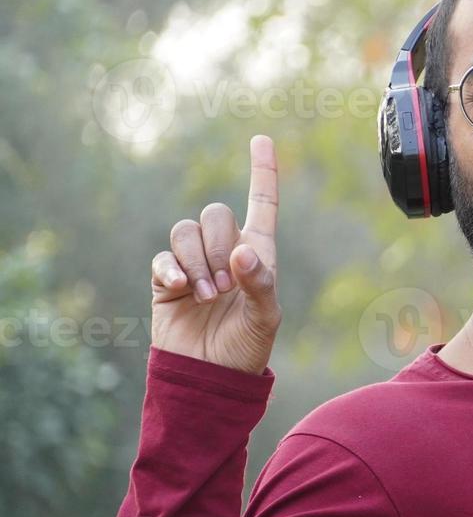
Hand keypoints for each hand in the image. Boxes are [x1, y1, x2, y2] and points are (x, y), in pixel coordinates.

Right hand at [150, 135, 280, 374]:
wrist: (210, 377)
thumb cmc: (245, 349)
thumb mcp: (266, 319)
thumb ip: (260, 285)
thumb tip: (243, 254)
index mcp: (258, 254)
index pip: (262, 204)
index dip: (263, 172)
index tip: (261, 139)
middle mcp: (225, 252)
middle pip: (215, 214)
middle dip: (220, 246)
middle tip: (225, 287)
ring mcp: (194, 263)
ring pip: (185, 230)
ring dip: (198, 261)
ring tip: (208, 297)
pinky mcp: (166, 280)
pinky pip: (163, 257)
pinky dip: (172, 270)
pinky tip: (182, 290)